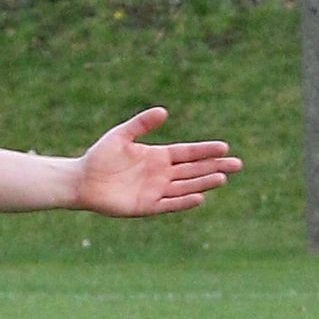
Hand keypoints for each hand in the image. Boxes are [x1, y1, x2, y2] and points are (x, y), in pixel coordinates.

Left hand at [75, 107, 242, 216]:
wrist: (81, 180)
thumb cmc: (99, 157)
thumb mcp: (120, 136)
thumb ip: (140, 124)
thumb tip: (164, 111)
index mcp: (158, 156)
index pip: (188, 153)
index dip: (205, 150)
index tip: (224, 147)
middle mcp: (161, 174)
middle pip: (193, 169)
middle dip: (214, 166)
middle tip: (238, 164)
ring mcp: (155, 190)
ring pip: (186, 186)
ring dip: (203, 182)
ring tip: (222, 178)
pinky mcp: (146, 206)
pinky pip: (169, 204)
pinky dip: (184, 201)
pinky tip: (199, 197)